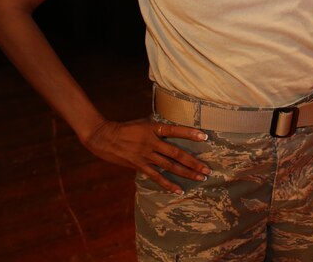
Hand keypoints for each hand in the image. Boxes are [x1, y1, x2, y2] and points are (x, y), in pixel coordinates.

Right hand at [82, 118, 210, 193]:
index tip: (204, 137)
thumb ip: (159, 126)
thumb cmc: (126, 127)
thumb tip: (174, 125)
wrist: (104, 137)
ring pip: (170, 166)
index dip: (189, 133)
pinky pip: (156, 176)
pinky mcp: (139, 165)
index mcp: (154, 128)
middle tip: (208, 169)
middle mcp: (151, 142)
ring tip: (200, 177)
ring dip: (186, 173)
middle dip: (193, 162)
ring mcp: (146, 155)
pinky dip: (168, 184)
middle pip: (176, 153)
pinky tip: (178, 190)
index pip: (175, 130)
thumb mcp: (144, 122)